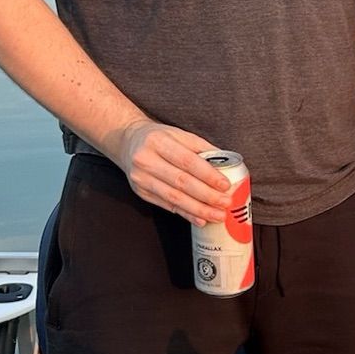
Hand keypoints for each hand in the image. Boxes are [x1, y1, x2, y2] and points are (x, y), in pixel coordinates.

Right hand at [112, 120, 230, 222]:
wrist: (127, 142)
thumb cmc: (159, 138)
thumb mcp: (179, 134)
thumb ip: (201, 148)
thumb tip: (228, 165)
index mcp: (158, 141)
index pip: (187, 161)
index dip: (208, 175)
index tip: (225, 185)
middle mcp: (146, 160)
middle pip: (181, 182)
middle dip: (207, 196)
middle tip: (226, 204)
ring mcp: (141, 178)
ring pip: (174, 198)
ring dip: (198, 209)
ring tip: (217, 215)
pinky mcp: (141, 192)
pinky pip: (167, 206)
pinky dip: (186, 214)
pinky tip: (200, 219)